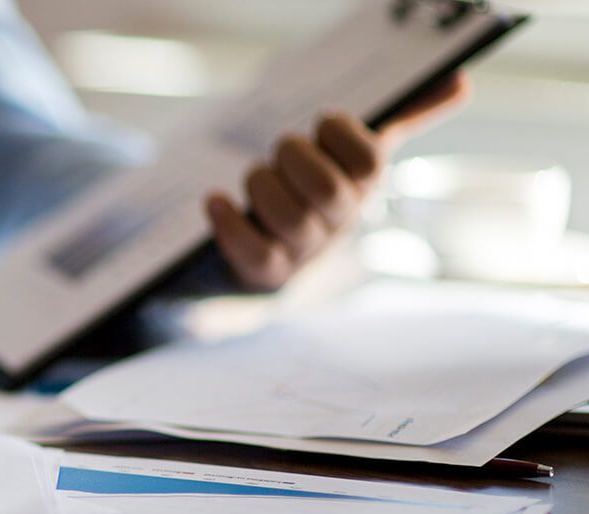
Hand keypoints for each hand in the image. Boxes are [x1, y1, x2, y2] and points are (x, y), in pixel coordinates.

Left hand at [206, 73, 471, 289]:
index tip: (322, 121)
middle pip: (328, 192)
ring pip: (290, 221)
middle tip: (281, 149)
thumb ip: (404, 117)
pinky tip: (215, 201)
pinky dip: (231, 224)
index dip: (342, 133)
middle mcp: (339, 221)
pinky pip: (254, 253)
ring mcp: (305, 249)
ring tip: (254, 176)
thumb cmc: (318, 190)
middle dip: (295, 159)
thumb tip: (460, 81)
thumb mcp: (356, 154)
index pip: (369, 161)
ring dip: (262, 187)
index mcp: (363, 185)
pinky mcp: (267, 271)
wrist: (276, 255)